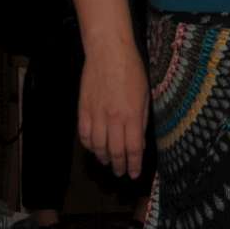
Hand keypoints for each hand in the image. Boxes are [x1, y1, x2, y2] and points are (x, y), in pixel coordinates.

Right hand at [79, 40, 149, 178]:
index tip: (133, 174)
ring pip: (97, 146)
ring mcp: (96, 115)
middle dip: (119, 165)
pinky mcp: (83, 111)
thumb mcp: (146, 94)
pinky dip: (88, 145)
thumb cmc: (133, 71)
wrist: (108, 54)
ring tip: (109, 163)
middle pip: (115, 150)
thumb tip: (139, 140)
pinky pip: (84, 135)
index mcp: (132, 115)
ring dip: (103, 158)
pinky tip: (94, 149)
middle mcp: (113, 119)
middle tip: (121, 173)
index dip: (133, 164)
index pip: (133, 148)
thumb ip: (142, 119)